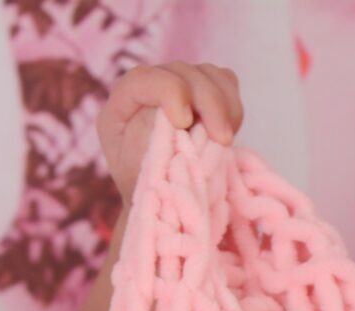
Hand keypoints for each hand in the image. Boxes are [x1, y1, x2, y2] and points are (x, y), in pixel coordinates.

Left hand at [97, 62, 243, 204]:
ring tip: (224, 140)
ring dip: (225, 106)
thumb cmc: (145, 185)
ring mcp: (177, 84)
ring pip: (210, 75)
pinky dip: (232, 106)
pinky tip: (227, 132)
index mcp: (122, 104)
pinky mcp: (202, 89)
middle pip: (184, 73)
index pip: (144, 79)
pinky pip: (225, 82)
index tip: (184, 123)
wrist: (160, 194)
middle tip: (222, 140)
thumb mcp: (138, 168)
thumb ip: (154, 139)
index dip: (170, 92)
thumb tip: (185, 118)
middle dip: (209, 104)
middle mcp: (150, 86)